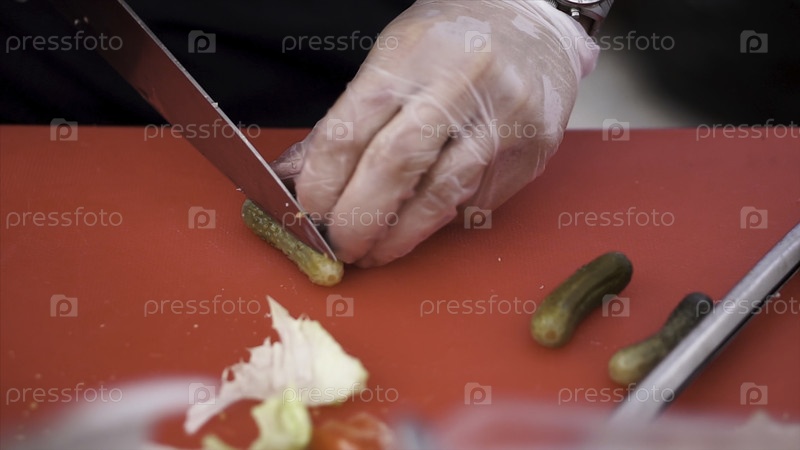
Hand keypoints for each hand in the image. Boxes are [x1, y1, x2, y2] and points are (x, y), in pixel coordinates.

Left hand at [274, 0, 597, 266]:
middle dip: (360, 219)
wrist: (534, 24)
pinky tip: (423, 221)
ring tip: (376, 251)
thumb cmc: (453, 39)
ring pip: (442, 196)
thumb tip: (297, 176)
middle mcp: (463, 83)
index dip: (323, 183)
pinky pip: (476, 202)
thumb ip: (347, 119)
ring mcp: (505, 119)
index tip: (310, 212)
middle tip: (342, 245)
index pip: (353, 130)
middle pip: (397, 167)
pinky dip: (442, 220)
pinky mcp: (531, 152)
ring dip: (400, 236)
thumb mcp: (391, 57)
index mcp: (414, 54)